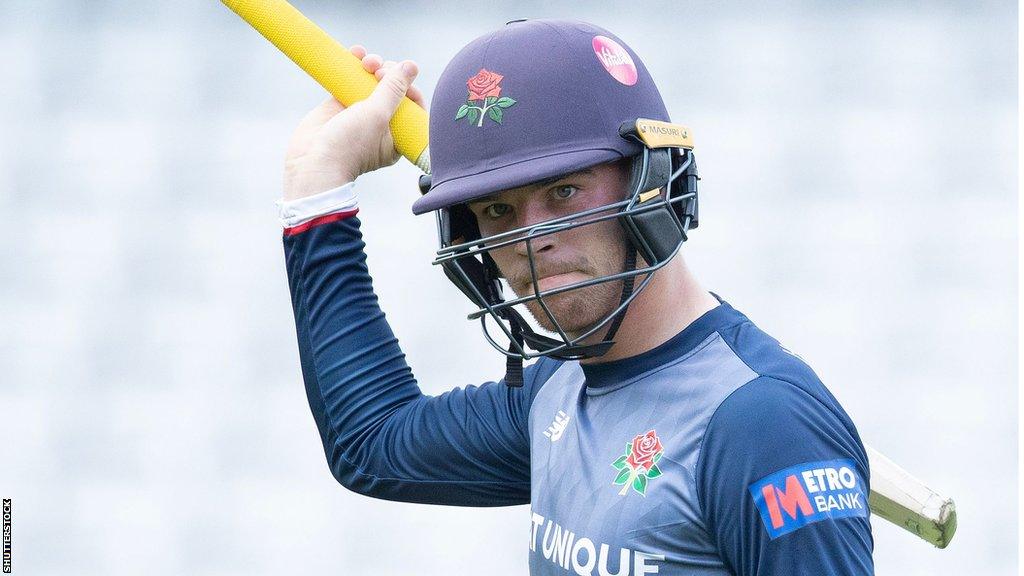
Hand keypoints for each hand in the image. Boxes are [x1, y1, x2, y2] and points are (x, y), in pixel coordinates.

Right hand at [283, 45, 424, 200]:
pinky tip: (356, 53)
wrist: (311, 162)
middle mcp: (380, 125)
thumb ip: (394, 89)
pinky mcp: (339, 105)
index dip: (409, 87)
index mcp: (397, 136)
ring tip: (366, 61)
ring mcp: (359, 114)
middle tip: (379, 70)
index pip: (412, 107)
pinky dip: (353, 66)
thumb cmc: (348, 146)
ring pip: (371, 82)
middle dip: (389, 73)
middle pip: (392, 90)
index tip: (401, 79)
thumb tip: (411, 66)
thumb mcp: (378, 115)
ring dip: (372, 65)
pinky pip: (350, 80)